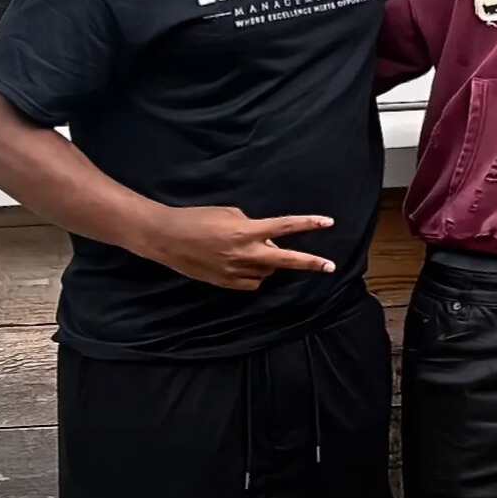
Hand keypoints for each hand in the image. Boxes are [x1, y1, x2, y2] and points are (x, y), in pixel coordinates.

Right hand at [137, 208, 336, 290]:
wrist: (166, 238)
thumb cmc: (198, 218)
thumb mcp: (231, 214)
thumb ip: (254, 226)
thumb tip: (269, 239)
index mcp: (246, 231)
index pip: (285, 226)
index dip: (308, 224)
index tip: (328, 222)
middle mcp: (244, 253)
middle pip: (285, 260)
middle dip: (310, 263)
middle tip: (330, 266)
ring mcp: (235, 271)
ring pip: (267, 271)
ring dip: (270, 262)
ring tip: (255, 250)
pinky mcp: (225, 283)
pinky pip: (252, 282)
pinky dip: (256, 274)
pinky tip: (247, 265)